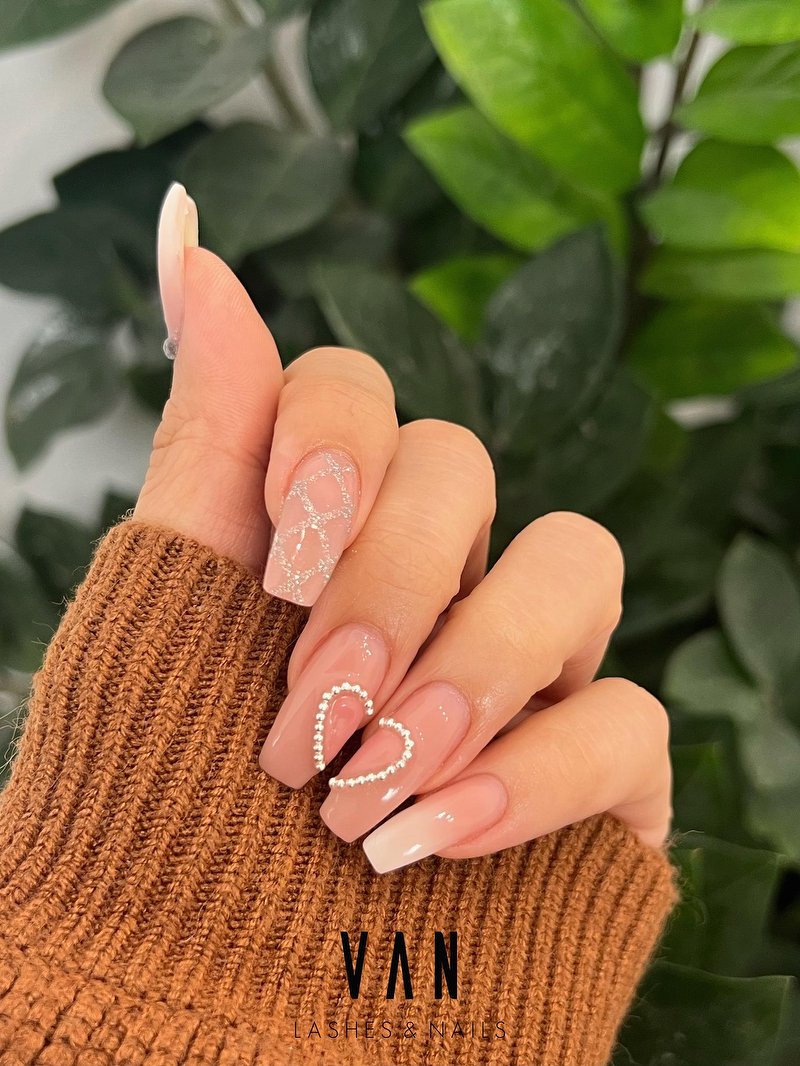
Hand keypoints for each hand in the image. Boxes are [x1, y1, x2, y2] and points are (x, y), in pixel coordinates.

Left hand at [136, 184, 671, 871]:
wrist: (209, 1008)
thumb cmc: (167, 809)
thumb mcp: (165, 604)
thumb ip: (207, 430)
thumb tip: (185, 235)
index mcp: (326, 534)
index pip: (364, 395)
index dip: (333, 442)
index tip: (274, 562)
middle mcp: (434, 577)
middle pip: (467, 469)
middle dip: (388, 582)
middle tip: (307, 711)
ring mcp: (523, 669)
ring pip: (580, 560)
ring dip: (470, 667)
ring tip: (369, 786)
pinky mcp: (596, 769)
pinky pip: (626, 718)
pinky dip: (529, 776)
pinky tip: (432, 839)